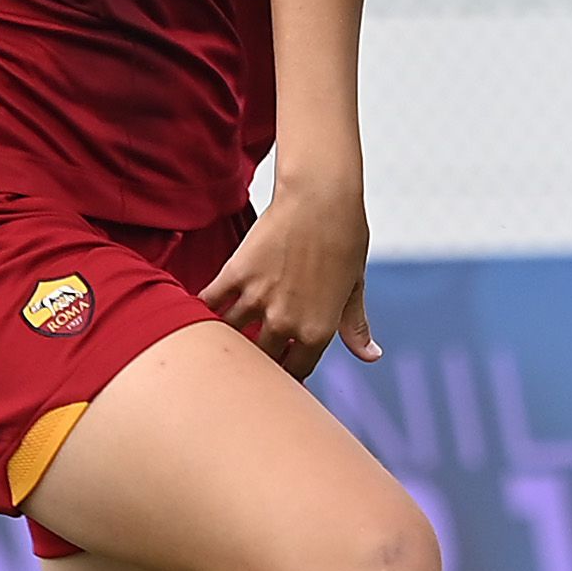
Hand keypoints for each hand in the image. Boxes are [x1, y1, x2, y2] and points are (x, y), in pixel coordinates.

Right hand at [197, 178, 376, 381]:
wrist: (322, 198)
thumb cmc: (345, 240)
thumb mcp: (355, 288)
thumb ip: (355, 327)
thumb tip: (370, 356)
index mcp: (317, 332)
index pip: (294, 372)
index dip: (287, 373)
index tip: (281, 366)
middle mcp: (285, 323)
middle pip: (261, 360)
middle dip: (257, 360)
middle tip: (252, 352)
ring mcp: (257, 299)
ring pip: (230, 336)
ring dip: (228, 337)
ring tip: (224, 335)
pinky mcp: (235, 274)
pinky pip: (210, 303)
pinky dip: (203, 310)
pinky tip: (200, 312)